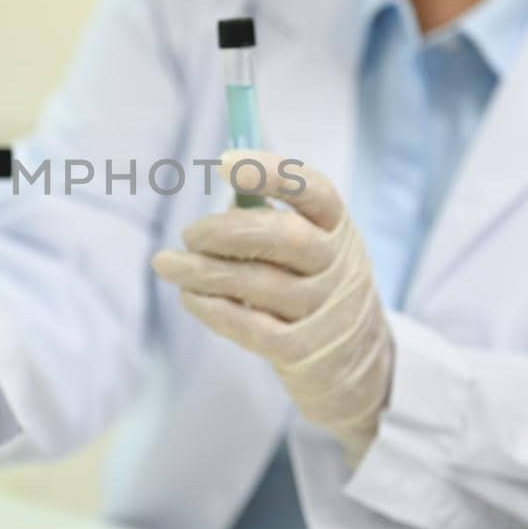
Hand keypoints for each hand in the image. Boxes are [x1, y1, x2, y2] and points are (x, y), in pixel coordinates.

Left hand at [151, 150, 392, 460]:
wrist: (361, 367)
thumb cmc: (318, 288)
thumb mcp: (315, 248)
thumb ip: (270, 219)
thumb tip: (220, 189)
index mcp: (338, 228)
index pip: (312, 190)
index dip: (270, 172)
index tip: (224, 161)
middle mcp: (338, 265)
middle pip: (283, 237)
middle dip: (226, 231)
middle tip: (189, 233)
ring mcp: (323, 310)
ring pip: (258, 283)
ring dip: (203, 271)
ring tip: (166, 263)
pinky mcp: (302, 351)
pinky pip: (250, 326)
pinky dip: (213, 308)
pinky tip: (189, 297)